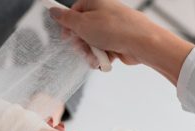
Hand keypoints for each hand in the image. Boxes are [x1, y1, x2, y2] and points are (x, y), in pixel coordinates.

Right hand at [50, 0, 194, 84]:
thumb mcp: (83, 23)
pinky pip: (101, 52)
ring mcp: (110, 30)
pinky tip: (105, 60)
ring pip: (91, 44)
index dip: (68, 26)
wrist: (141, 43)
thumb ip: (65, 18)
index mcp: (95, 4)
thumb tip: (52, 10)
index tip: (66, 37)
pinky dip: (101, 58)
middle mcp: (103, 15)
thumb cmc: (115, 29)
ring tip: (97, 56)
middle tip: (83, 47)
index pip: (74, 12)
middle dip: (80, 44)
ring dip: (90, 54)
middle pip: (81, 31)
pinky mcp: (116, 43)